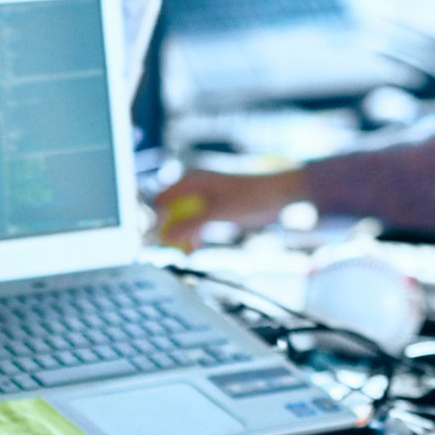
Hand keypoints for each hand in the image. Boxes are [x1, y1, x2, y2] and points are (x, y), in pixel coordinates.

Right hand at [153, 167, 306, 248]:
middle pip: (169, 211)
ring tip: (180, 253)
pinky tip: (194, 250)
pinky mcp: (214, 210)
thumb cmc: (249, 197)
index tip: (157, 239)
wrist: (278, 195)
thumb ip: (191, 224)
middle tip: (166, 250)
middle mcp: (194, 188)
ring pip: (182, 220)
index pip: (161, 200)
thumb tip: (165, 237)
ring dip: (180, 235)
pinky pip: (195, 224)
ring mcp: (203, 199)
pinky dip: (193, 236)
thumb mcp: (218, 212)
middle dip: (167, 230)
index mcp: (191, 181)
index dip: (157, 219)